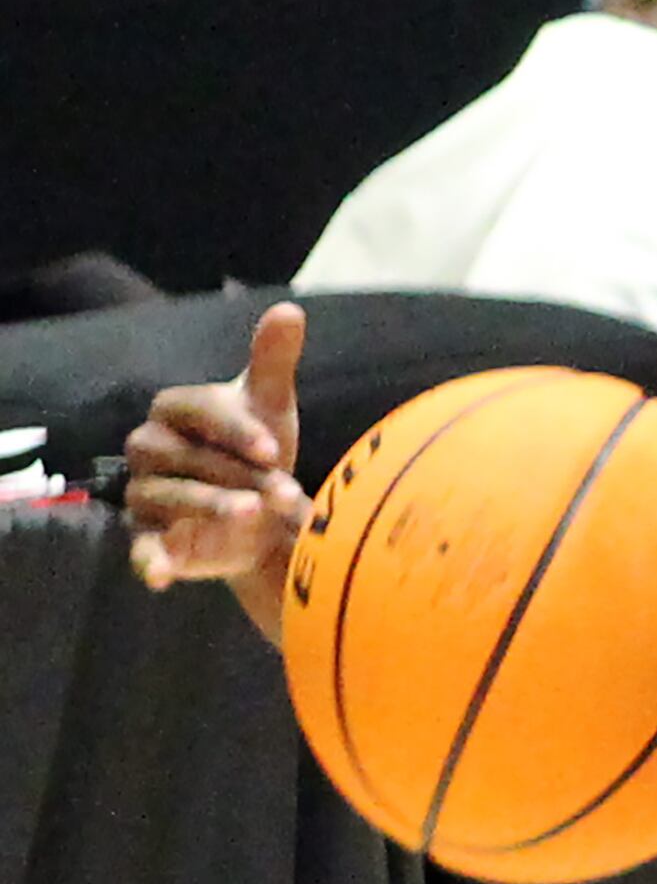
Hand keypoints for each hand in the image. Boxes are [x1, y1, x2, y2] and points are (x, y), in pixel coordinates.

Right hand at [125, 302, 307, 591]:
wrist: (265, 517)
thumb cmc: (260, 454)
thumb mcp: (271, 407)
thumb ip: (273, 362)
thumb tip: (290, 309)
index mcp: (173, 413)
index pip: (191, 408)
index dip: (231, 427)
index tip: (274, 447)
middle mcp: (149, 450)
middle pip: (182, 455)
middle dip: (236, 471)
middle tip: (286, 489)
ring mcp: (146, 496)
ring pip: (167, 496)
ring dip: (212, 505)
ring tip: (256, 512)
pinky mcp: (151, 539)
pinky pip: (139, 549)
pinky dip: (147, 560)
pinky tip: (160, 574)